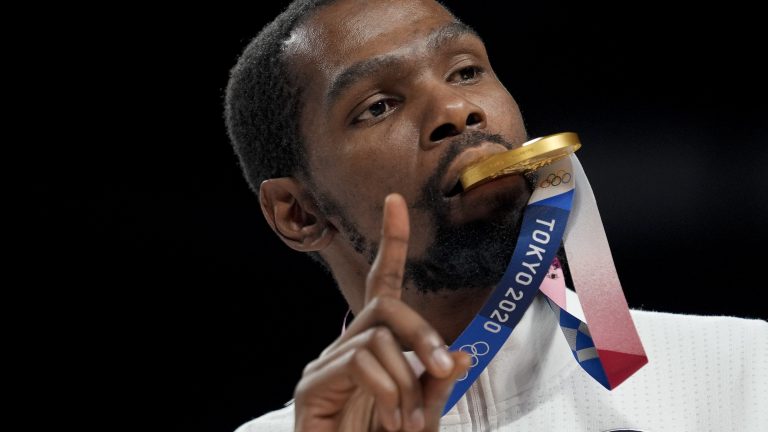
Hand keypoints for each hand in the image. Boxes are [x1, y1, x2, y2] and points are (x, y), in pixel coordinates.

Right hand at [293, 193, 469, 431]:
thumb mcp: (424, 415)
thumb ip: (437, 382)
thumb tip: (460, 353)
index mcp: (377, 347)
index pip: (383, 286)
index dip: (391, 244)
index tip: (395, 203)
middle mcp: (349, 346)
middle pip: (384, 305)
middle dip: (420, 332)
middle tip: (443, 365)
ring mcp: (326, 364)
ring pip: (375, 336)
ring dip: (404, 379)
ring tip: (407, 421)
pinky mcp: (310, 385)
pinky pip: (356, 360)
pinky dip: (384, 389)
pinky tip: (388, 417)